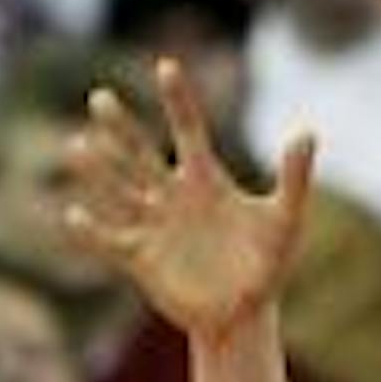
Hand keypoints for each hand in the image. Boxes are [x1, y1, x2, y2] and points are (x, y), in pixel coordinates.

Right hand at [62, 60, 313, 344]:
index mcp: (205, 179)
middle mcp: (172, 195)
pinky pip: (109, 239)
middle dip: (121, 128)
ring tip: (76, 147)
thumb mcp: (285, 221)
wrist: (244, 315)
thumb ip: (294, 177)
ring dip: (99, 171)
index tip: (166, 66)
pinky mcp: (139, 258)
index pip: (189, 129)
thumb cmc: (266, 265)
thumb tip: (307, 131)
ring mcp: (152, 224)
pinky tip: (72, 214)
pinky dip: (91, 230)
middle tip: (99, 98)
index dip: (178, 100)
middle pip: (141, 154)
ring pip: (119, 190)